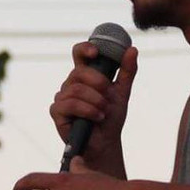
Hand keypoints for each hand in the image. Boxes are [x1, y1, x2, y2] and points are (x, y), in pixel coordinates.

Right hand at [50, 42, 137, 166]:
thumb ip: (127, 71)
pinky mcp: (57, 111)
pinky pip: (71, 104)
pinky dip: (88, 110)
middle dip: (98, 83)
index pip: (79, 53)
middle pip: (79, 72)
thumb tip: (132, 49)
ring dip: (95, 101)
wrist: (106, 141)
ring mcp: (62, 96)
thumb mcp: (122, 91)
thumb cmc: (111, 116)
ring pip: (76, 89)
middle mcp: (71, 83)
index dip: (85, 48)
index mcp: (85, 75)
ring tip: (104, 111)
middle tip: (108, 95)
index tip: (96, 53)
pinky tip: (97, 117)